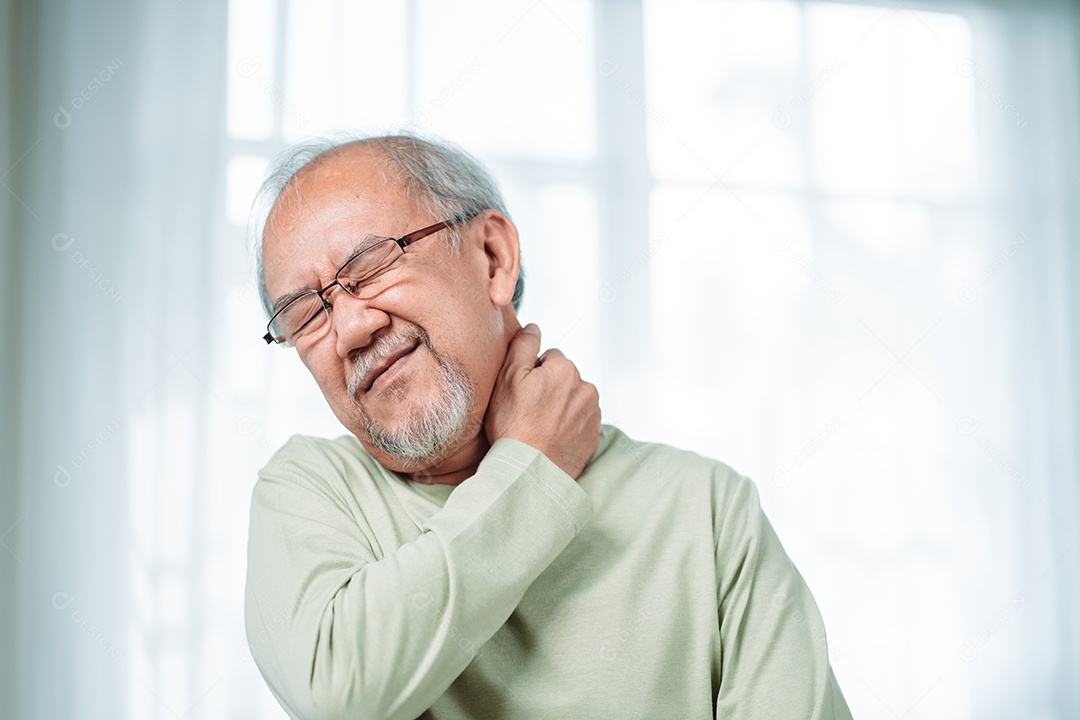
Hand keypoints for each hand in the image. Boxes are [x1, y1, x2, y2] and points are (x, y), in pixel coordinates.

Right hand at [484, 324, 601, 479]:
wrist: (531, 471)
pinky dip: (569, 424)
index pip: (550, 358)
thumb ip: (523, 346)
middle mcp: (586, 387)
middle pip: (564, 378)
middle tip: (530, 411)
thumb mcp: (508, 379)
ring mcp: (593, 412)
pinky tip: (553, 436)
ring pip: (573, 398)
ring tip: (541, 426)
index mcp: (566, 369)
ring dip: (561, 406)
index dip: (533, 374)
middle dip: (550, 388)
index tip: (523, 393)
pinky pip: (581, 420)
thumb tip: (534, 327)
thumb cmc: (514, 426)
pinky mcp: (595, 434)